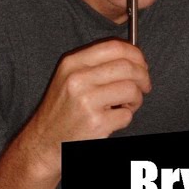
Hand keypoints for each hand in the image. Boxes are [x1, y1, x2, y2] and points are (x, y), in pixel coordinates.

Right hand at [17, 39, 150, 178]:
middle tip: (144, 86)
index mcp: (71, 63)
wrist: (44, 141)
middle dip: (143, 77)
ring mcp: (87, 101)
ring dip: (136, 99)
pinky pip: (127, 115)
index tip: (142, 64)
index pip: (114, 47)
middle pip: (128, 67)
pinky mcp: (96, 123)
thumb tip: (134, 59)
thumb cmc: (62, 110)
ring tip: (125, 106)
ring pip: (131, 90)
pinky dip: (125, 118)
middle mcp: (77, 79)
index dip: (135, 54)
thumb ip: (96, 65)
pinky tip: (112, 120)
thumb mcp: (68, 78)